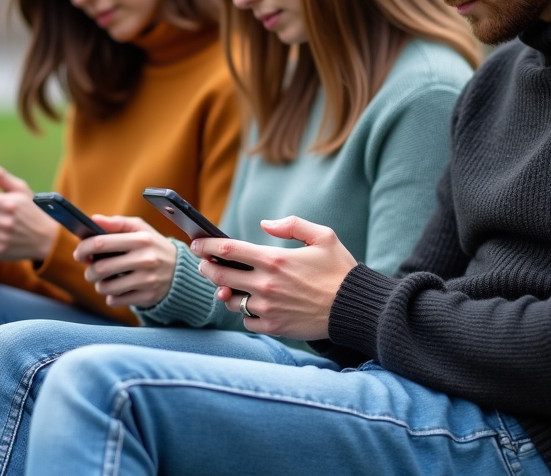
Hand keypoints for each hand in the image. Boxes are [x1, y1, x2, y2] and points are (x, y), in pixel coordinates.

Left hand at [73, 215, 176, 307]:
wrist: (180, 270)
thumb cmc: (152, 245)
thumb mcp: (140, 229)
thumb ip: (116, 223)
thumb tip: (92, 219)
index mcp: (141, 239)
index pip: (101, 243)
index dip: (83, 249)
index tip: (79, 254)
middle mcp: (146, 259)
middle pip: (101, 268)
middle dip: (89, 271)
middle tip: (91, 270)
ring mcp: (148, 280)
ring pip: (106, 288)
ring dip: (99, 285)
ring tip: (105, 280)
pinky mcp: (148, 297)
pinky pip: (116, 301)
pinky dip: (111, 297)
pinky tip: (118, 290)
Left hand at [191, 217, 357, 339]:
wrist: (354, 308)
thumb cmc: (340, 270)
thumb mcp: (324, 236)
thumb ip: (292, 225)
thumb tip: (265, 224)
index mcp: (274, 260)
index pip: (228, 250)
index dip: (207, 246)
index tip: (197, 242)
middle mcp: (266, 285)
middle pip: (220, 276)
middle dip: (206, 268)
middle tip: (203, 263)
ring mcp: (268, 308)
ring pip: (231, 301)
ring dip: (224, 291)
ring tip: (225, 286)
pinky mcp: (274, 327)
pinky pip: (246, 320)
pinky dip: (245, 312)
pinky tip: (250, 304)